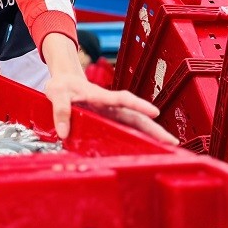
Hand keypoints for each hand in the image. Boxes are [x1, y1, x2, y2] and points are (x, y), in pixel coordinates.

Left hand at [44, 72, 178, 145]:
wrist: (64, 80)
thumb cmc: (62, 85)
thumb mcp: (56, 94)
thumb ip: (60, 111)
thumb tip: (64, 133)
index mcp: (99, 96)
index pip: (121, 99)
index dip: (137, 105)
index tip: (154, 112)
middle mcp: (109, 105)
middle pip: (135, 116)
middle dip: (153, 127)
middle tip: (171, 141)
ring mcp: (110, 113)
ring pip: (134, 123)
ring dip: (150, 133)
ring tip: (168, 146)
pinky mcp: (108, 120)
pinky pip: (125, 128)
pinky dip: (137, 136)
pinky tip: (149, 146)